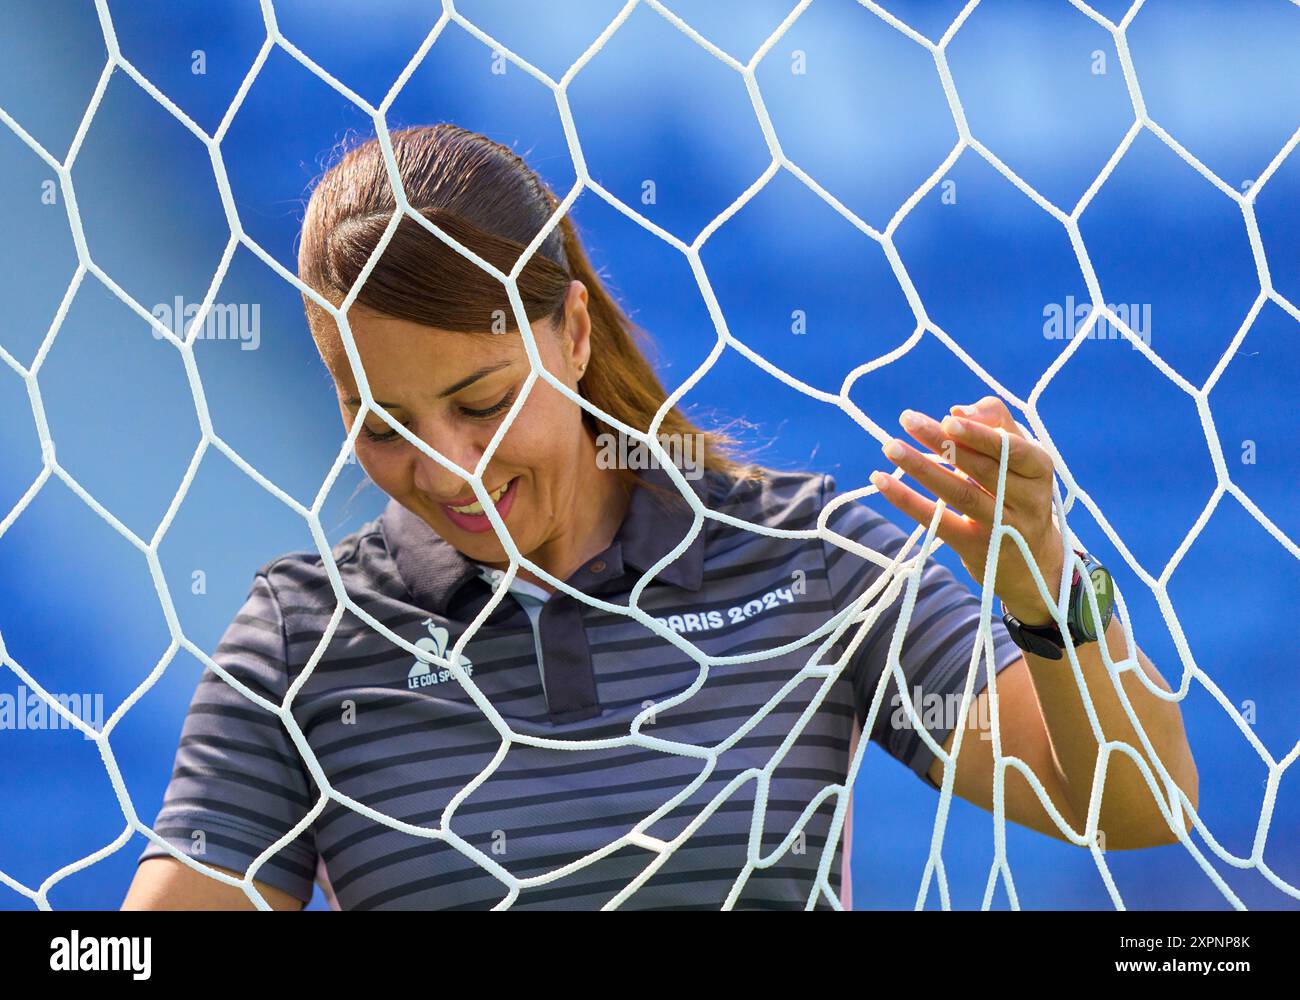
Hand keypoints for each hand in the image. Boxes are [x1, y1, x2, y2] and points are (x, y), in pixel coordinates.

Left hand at [868, 395, 1064, 626]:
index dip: (981, 433)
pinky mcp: (976, 549)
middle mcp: (1027, 499)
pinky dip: (908, 501)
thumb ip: (996, 425)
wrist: (1035, 564)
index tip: (948, 418)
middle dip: (943, 442)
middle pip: (982, 467)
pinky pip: (939, 522)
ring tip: (891, 447)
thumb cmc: (1019, 495)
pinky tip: (882, 481)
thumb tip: (958, 410)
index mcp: (1040, 470)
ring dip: (922, 468)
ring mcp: (1003, 527)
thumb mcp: (1020, 460)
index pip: (1012, 448)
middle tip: (909, 420)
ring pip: (960, 493)